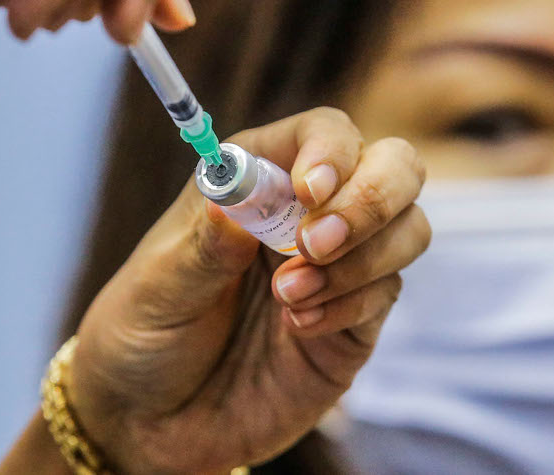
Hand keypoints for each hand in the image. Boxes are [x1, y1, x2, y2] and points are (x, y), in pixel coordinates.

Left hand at [67, 107, 430, 472]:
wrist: (151, 420)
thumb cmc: (143, 333)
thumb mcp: (157, 287)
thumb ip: (203, 246)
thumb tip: (237, 203)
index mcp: (261, 178)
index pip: (326, 132)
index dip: (331, 151)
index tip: (310, 193)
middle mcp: (313, 211)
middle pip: (395, 167)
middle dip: (371, 200)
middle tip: (316, 244)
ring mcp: (344, 264)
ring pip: (410, 228)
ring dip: (361, 260)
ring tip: (289, 297)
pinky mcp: (358, 318)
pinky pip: (388, 291)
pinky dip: (350, 306)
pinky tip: (298, 328)